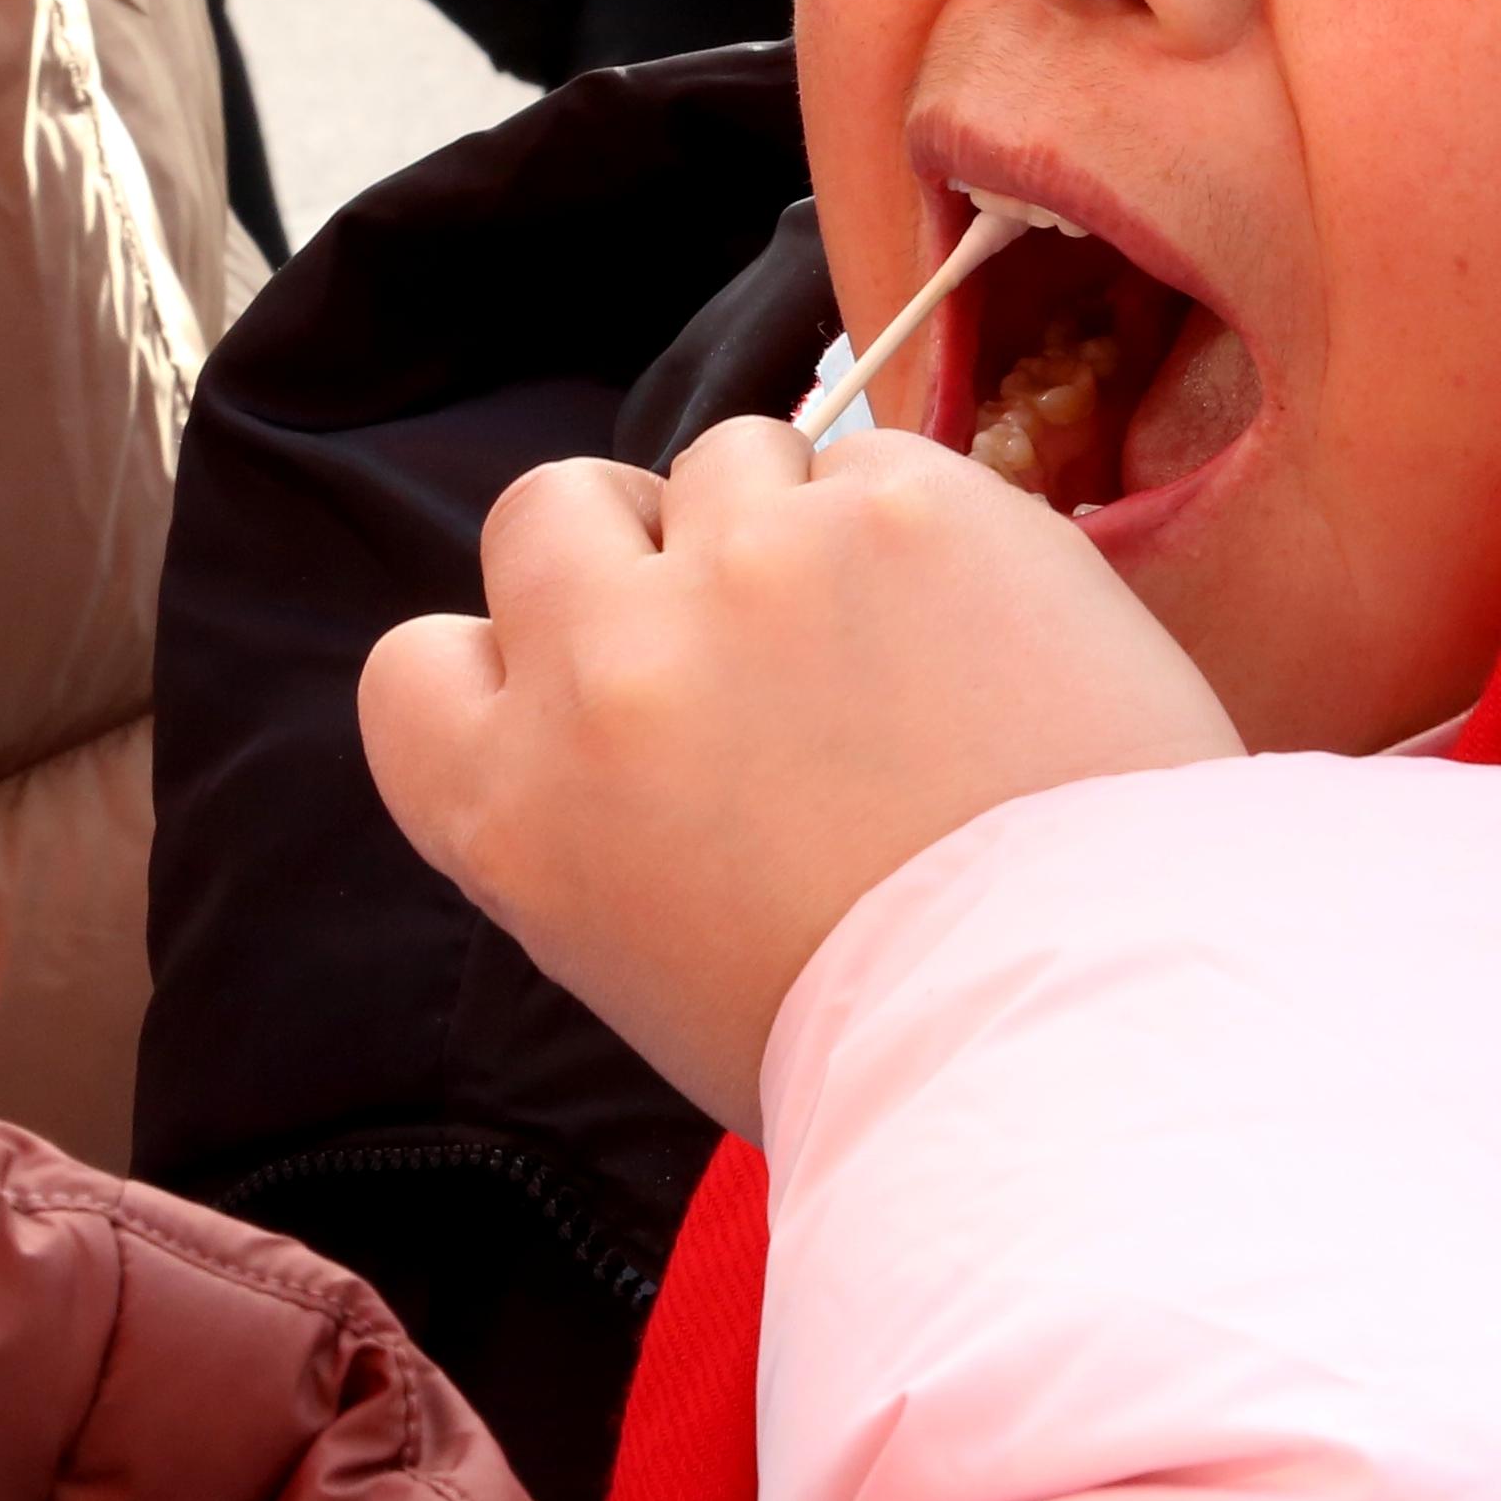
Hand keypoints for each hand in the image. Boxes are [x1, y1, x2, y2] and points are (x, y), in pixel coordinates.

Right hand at [363, 419, 1241, 1138]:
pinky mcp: (907, 506)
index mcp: (510, 805)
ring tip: (893, 647)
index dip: (511, 660)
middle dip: (636, 547)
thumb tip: (637, 712)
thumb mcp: (650, 963)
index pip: (419, 661)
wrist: (1081, 1029)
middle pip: (549, 510)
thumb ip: (594, 815)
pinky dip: (921, 527)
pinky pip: (877, 458)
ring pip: (726, 457)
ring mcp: (758, 566)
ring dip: (786, 524)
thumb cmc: (877, 1042)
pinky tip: (983, 637)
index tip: (598, 690)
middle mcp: (607, 661)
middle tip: (743, 630)